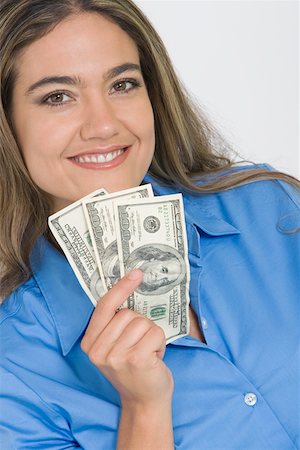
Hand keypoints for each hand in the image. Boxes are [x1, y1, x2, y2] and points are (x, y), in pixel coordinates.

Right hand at [81, 269, 173, 407]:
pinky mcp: (136, 360)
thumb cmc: (133, 369)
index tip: (136, 273)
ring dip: (152, 336)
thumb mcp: (114, 347)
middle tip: (141, 346)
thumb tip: (130, 288)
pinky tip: (155, 359)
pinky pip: (155, 333)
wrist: (144, 402)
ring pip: (143, 322)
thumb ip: (114, 325)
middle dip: (141, 325)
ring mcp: (116, 356)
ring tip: (148, 354)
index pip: (104, 307)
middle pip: (128, 314)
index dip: (121, 288)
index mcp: (90, 344)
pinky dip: (160, 343)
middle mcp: (98, 351)